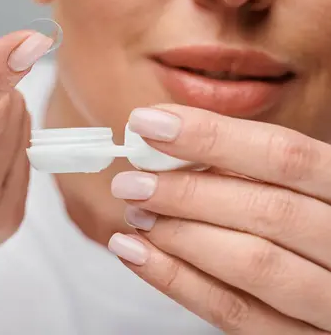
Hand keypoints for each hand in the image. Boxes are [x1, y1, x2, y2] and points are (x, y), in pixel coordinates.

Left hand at [109, 105, 330, 333]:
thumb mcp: (296, 190)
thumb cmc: (305, 231)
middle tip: (131, 182)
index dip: (211, 136)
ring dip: (179, 233)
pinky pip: (233, 312)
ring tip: (134, 214)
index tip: (148, 123)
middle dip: (186, 192)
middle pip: (267, 210)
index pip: (284, 155)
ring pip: (252, 262)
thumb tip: (168, 143)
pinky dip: (175, 279)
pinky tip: (136, 253)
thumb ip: (250, 171)